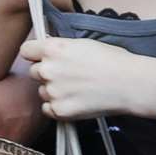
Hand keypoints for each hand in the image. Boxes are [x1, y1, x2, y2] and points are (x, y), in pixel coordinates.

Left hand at [18, 36, 155, 123]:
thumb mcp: (83, 44)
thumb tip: (48, 50)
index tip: (41, 57)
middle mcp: (48, 69)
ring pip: (42, 91)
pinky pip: (48, 109)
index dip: (34, 54)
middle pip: (34, 72)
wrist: (129, 83)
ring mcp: (53, 91)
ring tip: (76, 89)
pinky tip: (74, 101)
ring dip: (54, 91)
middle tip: (67, 75)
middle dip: (47, 73)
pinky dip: (57, 107)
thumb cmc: (113, 60)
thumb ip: (61, 48)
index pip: (26, 50)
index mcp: (53, 49)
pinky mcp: (60, 110)